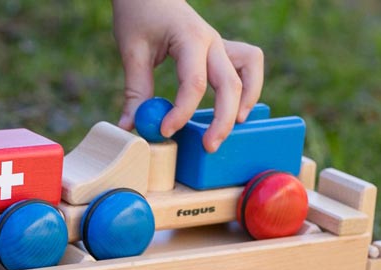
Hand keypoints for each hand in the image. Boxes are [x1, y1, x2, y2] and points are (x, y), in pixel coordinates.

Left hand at [112, 0, 263, 151]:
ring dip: (248, 98)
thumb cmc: (140, 13)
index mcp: (191, 39)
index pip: (194, 82)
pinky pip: (246, 65)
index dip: (182, 112)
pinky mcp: (220, 50)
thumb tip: (130, 126)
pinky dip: (247, 87)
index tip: (165, 131)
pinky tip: (234, 109)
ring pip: (250, 69)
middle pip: (231, 83)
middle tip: (209, 146)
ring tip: (233, 125)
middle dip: (223, 119)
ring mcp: (220, 44)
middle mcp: (213, 41)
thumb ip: (135, 89)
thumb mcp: (132, 49)